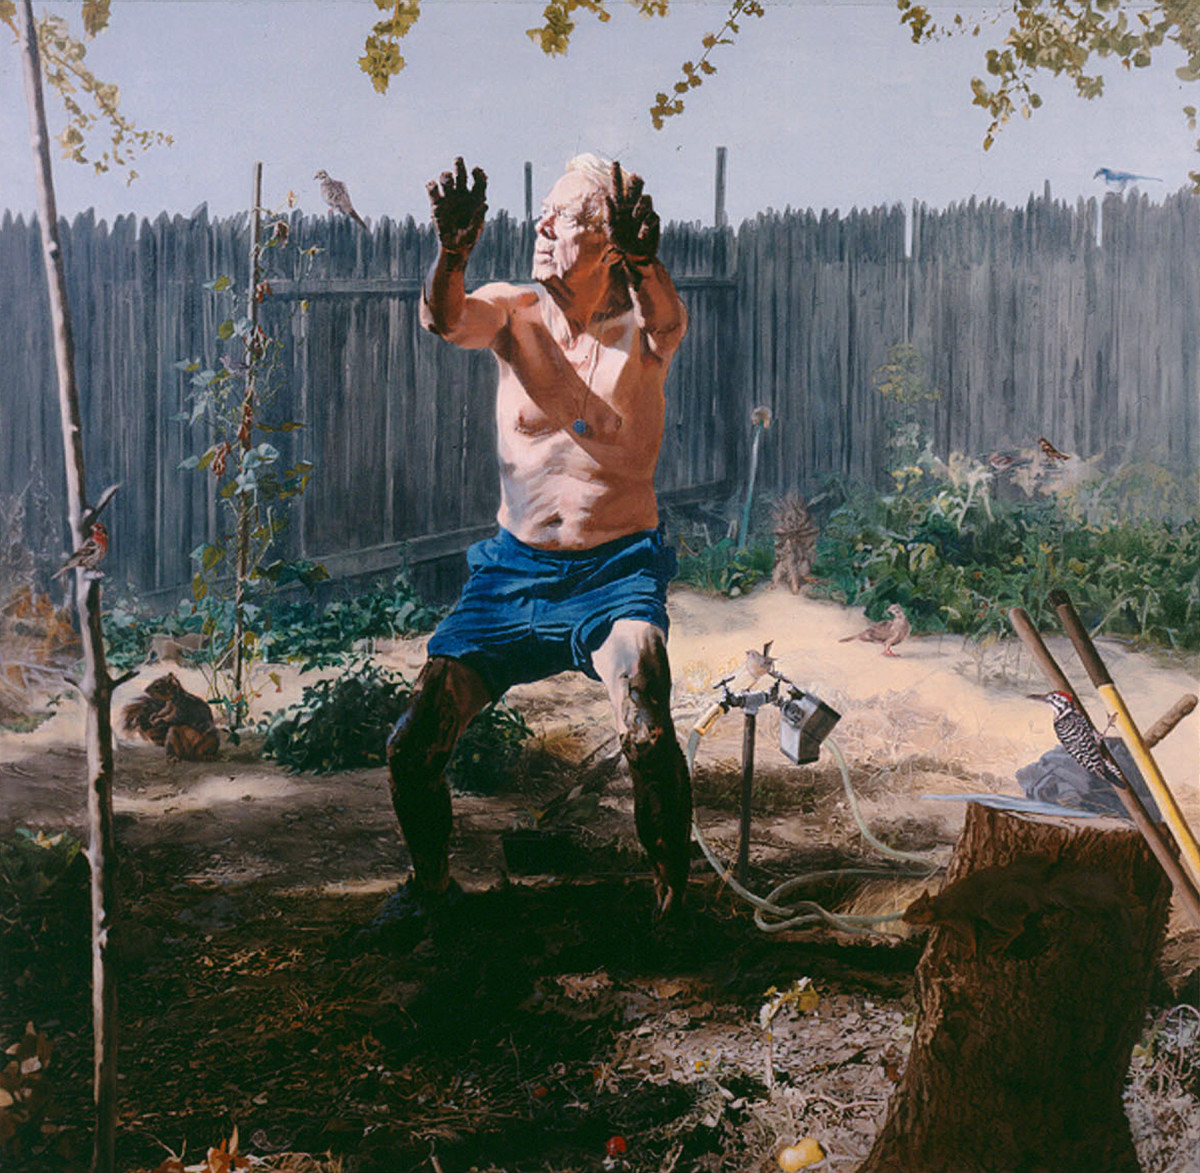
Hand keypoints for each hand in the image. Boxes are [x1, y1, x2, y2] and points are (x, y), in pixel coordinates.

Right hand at [427, 157, 487, 255]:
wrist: (453, 249)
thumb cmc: (467, 240)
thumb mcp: (475, 233)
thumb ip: (478, 219)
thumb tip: (484, 205)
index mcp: (476, 198)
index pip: (479, 180)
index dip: (478, 174)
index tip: (476, 171)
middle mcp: (462, 194)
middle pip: (461, 174)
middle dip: (459, 165)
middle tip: (458, 160)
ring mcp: (449, 197)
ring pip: (446, 179)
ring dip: (446, 176)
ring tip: (447, 182)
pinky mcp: (436, 204)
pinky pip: (432, 190)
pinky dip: (431, 186)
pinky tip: (432, 186)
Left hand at [605, 162, 659, 285]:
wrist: (635, 258)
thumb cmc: (620, 244)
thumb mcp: (611, 231)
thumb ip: (609, 214)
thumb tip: (606, 197)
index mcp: (619, 207)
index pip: (618, 188)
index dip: (616, 175)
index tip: (615, 163)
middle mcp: (631, 206)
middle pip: (635, 187)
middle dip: (636, 182)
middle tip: (635, 178)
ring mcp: (643, 213)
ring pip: (646, 198)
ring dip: (641, 206)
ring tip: (635, 217)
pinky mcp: (653, 221)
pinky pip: (653, 216)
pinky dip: (647, 224)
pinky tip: (642, 234)